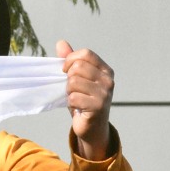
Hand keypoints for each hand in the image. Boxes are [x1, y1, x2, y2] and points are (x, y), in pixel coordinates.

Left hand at [56, 41, 114, 158]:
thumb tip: (61, 43)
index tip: (65, 70)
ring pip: (73, 82)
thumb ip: (70, 61)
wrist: (92, 127)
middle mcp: (108, 81)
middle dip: (69, 78)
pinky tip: (78, 108)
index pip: (86, 54)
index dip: (71, 59)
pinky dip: (71, 103)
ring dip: (69, 91)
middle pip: (78, 67)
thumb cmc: (84, 100)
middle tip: (72, 89)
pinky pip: (74, 97)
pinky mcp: (98, 107)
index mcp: (106, 70)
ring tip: (76, 98)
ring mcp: (105, 94)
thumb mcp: (77, 78)